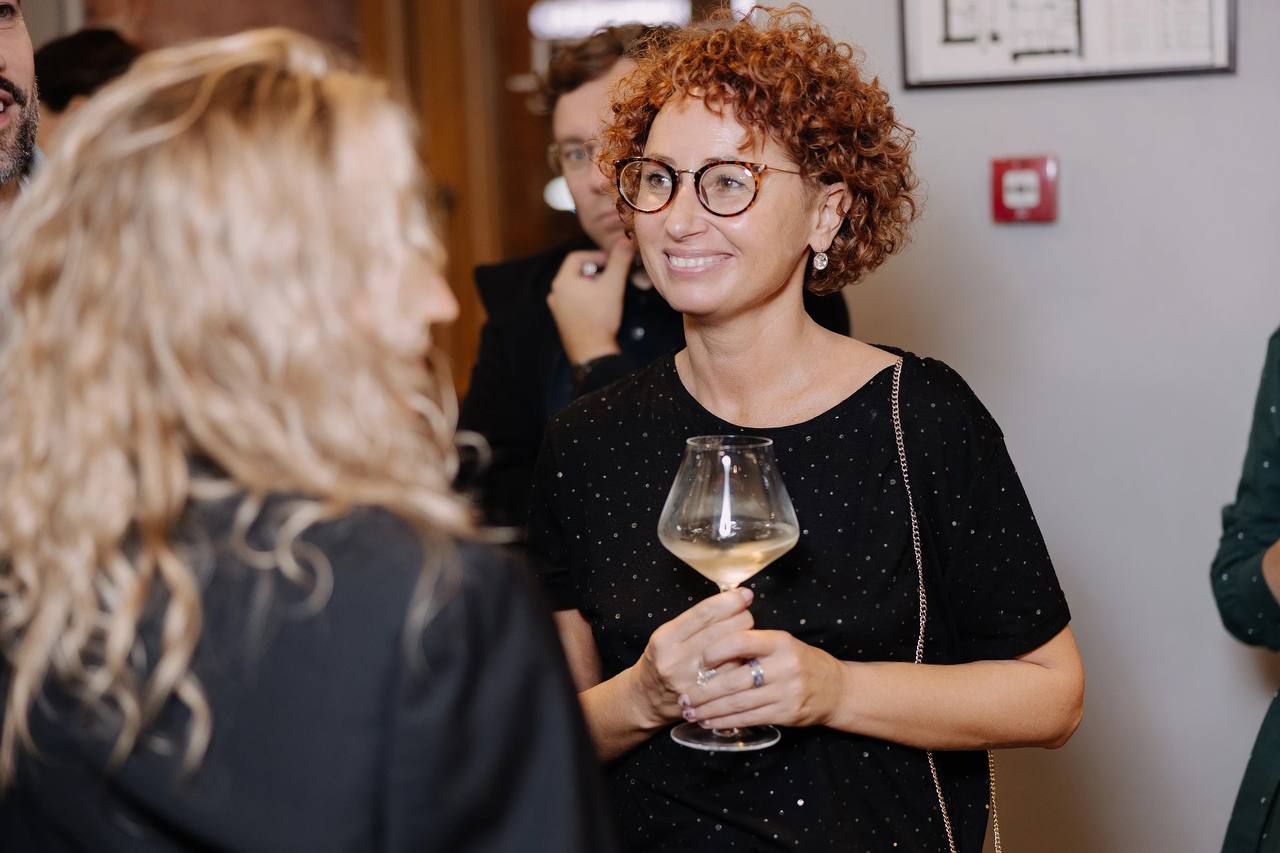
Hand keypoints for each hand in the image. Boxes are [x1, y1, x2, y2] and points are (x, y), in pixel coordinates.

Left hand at [546, 237, 634, 364]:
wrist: (592, 353)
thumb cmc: (600, 318)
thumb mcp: (612, 285)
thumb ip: (619, 260)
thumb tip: (626, 241)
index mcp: (562, 281)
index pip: (577, 257)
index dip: (596, 255)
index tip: (612, 261)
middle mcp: (556, 293)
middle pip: (576, 272)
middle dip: (596, 271)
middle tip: (612, 276)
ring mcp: (557, 308)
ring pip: (576, 287)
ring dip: (592, 285)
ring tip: (608, 292)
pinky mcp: (563, 321)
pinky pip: (574, 302)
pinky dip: (587, 299)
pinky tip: (601, 308)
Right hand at [628, 588, 754, 728]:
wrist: (646, 699)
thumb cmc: (662, 660)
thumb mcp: (668, 635)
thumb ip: (696, 619)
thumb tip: (734, 599)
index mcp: (666, 638)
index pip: (704, 613)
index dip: (730, 601)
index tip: (745, 594)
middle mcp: (677, 660)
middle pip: (724, 632)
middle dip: (742, 618)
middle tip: (744, 617)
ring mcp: (692, 682)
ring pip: (735, 653)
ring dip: (745, 642)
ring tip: (742, 638)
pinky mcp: (707, 698)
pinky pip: (735, 674)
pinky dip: (743, 662)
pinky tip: (741, 657)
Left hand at [680, 629, 848, 730]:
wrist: (835, 688)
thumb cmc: (799, 661)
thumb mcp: (780, 643)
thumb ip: (751, 644)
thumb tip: (708, 651)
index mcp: (779, 641)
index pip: (741, 641)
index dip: (716, 650)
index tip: (699, 660)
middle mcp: (783, 666)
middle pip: (734, 679)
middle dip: (704, 690)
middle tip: (683, 696)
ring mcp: (786, 691)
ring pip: (739, 702)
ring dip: (710, 709)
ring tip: (690, 712)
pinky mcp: (786, 713)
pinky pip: (749, 718)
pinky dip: (726, 720)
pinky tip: (710, 721)